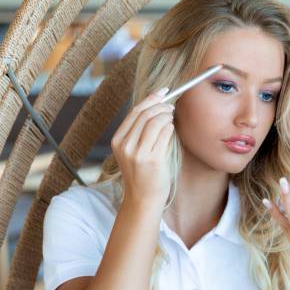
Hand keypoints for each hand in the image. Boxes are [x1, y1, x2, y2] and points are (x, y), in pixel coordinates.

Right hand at [111, 87, 175, 207]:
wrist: (143, 198)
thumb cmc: (143, 174)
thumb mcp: (133, 151)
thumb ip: (140, 132)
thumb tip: (157, 107)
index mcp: (118, 141)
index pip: (134, 112)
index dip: (150, 99)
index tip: (162, 91)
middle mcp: (125, 146)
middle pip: (144, 115)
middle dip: (160, 106)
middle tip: (171, 105)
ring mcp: (138, 153)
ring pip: (154, 122)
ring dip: (166, 115)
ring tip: (172, 116)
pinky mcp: (152, 159)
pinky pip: (164, 134)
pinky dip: (170, 127)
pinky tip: (172, 127)